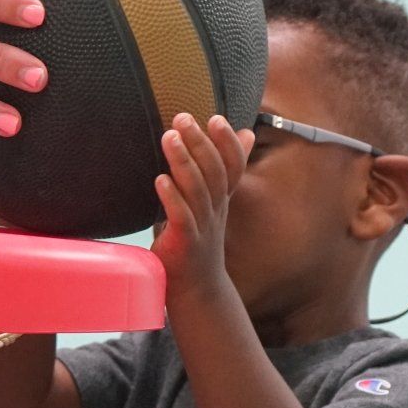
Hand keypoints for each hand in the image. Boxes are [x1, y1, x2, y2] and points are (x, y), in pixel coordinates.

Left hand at [154, 113, 250, 301]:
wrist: (196, 288)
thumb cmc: (199, 238)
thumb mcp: (213, 200)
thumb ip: (224, 167)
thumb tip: (247, 134)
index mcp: (221, 198)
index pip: (233, 166)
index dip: (228, 143)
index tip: (216, 118)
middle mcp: (215, 210)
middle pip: (214, 172)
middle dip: (200, 143)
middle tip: (183, 118)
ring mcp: (202, 226)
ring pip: (198, 190)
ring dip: (184, 161)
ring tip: (169, 137)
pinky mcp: (185, 243)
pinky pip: (181, 217)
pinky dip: (172, 197)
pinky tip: (160, 180)